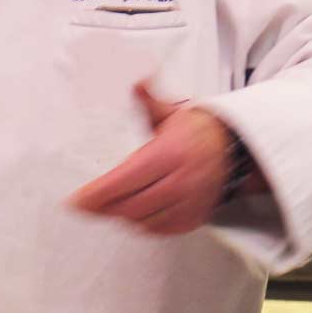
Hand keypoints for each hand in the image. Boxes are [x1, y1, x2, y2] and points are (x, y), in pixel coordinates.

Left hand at [68, 83, 239, 235]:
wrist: (234, 148)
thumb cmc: (199, 131)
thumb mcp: (170, 113)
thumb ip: (147, 100)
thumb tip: (135, 82)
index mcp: (170, 153)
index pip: (124, 181)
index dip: (96, 195)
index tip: (77, 202)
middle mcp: (181, 181)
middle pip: (129, 206)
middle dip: (104, 207)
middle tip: (88, 204)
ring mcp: (189, 202)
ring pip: (143, 221)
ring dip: (123, 216)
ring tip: (111, 205)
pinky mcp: (194, 217)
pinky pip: (160, 230)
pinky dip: (144, 225)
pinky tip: (136, 213)